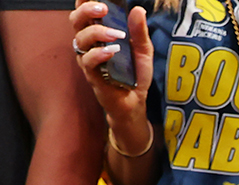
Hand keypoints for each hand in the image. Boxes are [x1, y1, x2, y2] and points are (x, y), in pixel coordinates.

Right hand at [70, 1, 153, 131]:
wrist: (135, 102)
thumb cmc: (134, 74)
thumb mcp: (143, 51)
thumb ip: (140, 32)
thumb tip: (139, 10)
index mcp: (98, 32)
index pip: (85, 11)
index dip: (85, 1)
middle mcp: (89, 43)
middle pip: (76, 19)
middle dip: (86, 10)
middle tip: (103, 8)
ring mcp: (88, 58)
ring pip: (80, 38)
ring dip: (97, 32)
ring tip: (116, 35)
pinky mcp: (91, 75)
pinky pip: (87, 61)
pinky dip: (99, 54)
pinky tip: (111, 52)